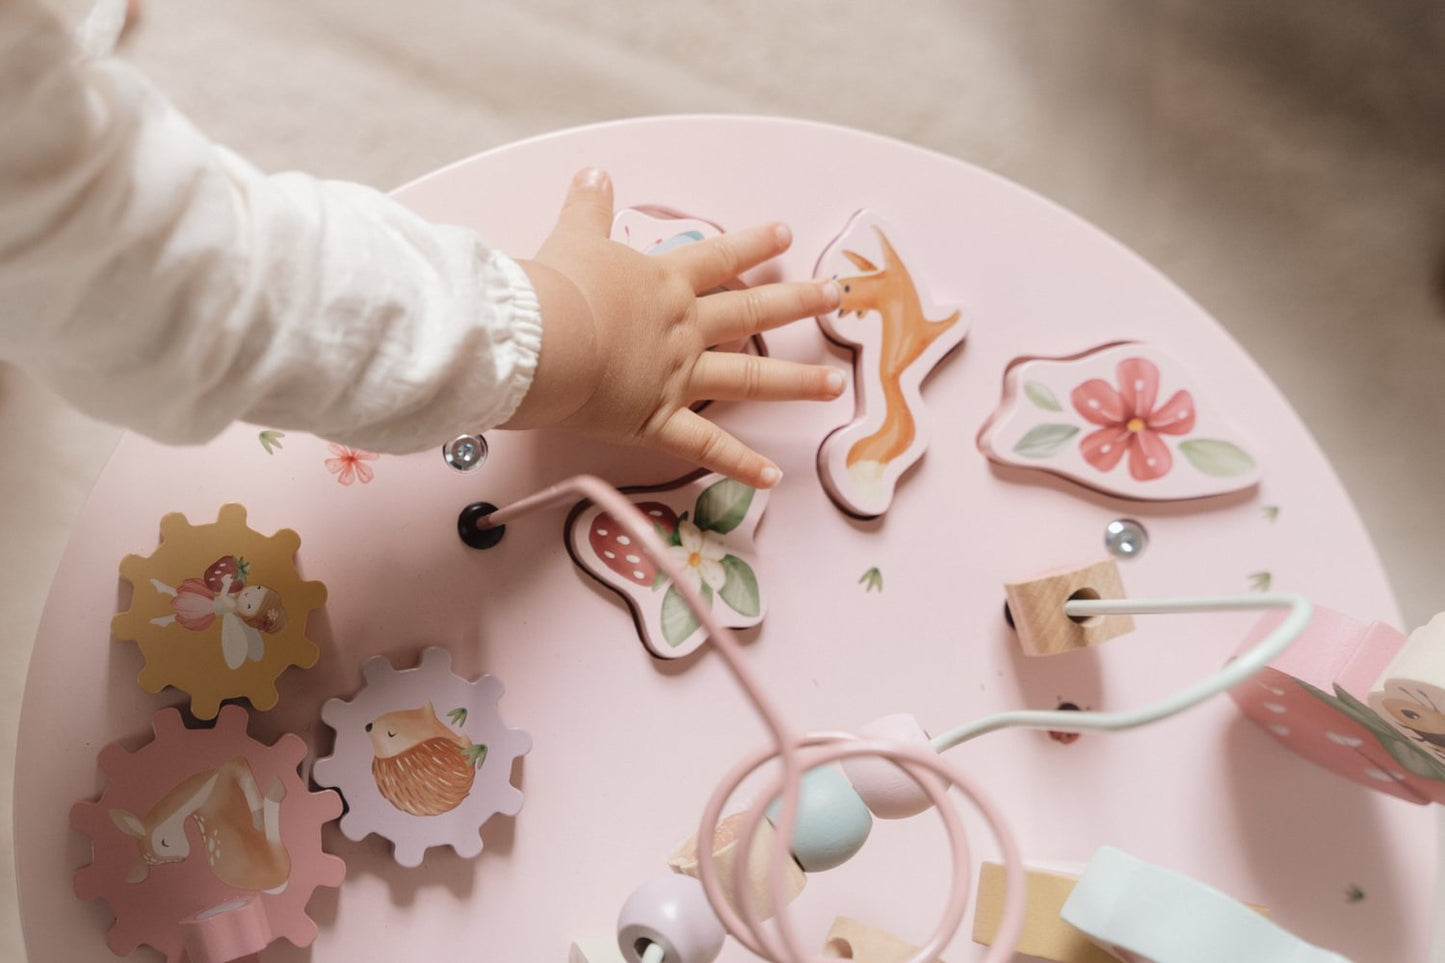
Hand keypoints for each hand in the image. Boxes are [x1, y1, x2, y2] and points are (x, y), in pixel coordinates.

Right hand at [506, 168, 843, 488]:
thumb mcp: (572, 238)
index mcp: (664, 284)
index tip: (785, 235)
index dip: (753, 244)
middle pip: (751, 313)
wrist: (544, 340)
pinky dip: (738, 465)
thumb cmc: (554, 290)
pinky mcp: (657, 421)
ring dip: (795, 383)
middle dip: (797, 303)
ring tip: (834, 385)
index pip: (718, 257)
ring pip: (749, 379)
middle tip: (833, 296)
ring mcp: (677, 376)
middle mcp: (683, 328)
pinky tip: (771, 476)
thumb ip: (587, 208)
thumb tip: (593, 173)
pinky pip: (706, 446)